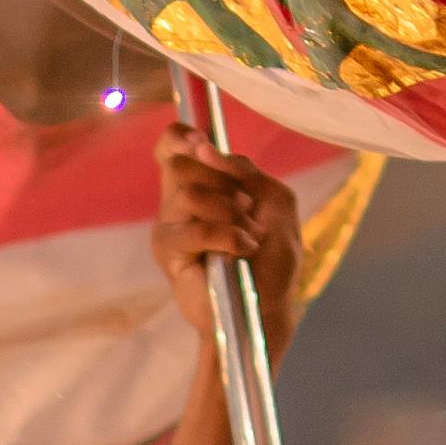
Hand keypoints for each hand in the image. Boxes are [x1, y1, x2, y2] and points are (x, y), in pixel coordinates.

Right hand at [153, 138, 302, 361]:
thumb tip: (207, 149)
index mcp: (205, 181)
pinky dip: (226, 237)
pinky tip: (243, 249)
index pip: (172, 143)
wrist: (266, 308)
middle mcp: (180, 198)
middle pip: (183, 163)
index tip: (200, 142)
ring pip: (191, 194)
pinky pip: (193, 230)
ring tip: (250, 239)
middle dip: (224, 183)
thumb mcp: (277, 204)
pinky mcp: (169, 251)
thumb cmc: (273, 259)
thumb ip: (249, 172)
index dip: (179, 136)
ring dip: (231, 214)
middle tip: (246, 209)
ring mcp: (171, 223)